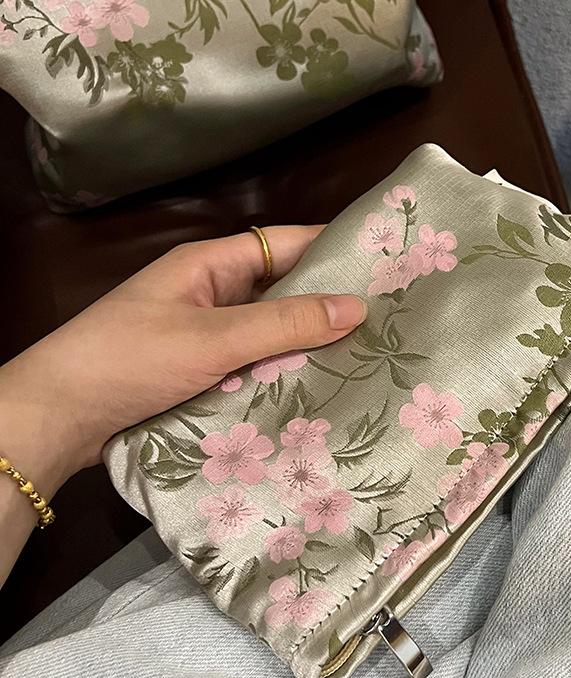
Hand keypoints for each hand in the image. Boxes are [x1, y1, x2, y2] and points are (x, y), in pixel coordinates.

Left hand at [0, 225, 365, 579]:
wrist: (60, 417)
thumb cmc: (131, 360)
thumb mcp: (213, 339)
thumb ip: (283, 324)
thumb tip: (357, 307)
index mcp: (210, 266)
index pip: (284, 245)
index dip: (332, 249)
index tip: (384, 263)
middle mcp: (211, 294)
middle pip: (281, 291)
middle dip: (328, 305)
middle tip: (387, 322)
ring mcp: (205, 336)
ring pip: (269, 333)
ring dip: (306, 345)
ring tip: (366, 358)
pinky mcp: (200, 373)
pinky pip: (253, 365)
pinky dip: (280, 374)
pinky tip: (316, 390)